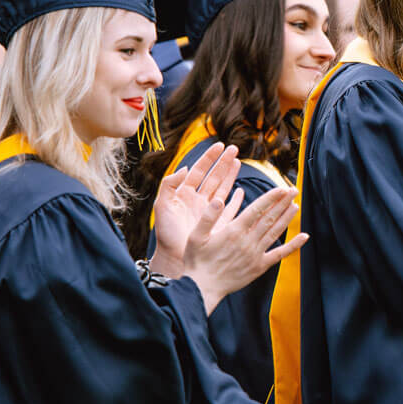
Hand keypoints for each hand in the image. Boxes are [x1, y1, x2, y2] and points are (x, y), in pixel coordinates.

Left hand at [150, 143, 240, 277]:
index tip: (219, 145)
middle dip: (223, 162)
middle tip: (234, 148)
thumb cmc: (166, 234)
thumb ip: (169, 185)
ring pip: (222, 188)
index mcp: (185, 194)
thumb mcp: (161, 206)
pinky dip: (236, 199)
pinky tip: (241, 191)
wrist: (174, 258)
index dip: (209, 158)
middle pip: (213, 176)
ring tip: (238, 161)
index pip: (199, 171)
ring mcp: (209, 211)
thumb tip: (184, 168)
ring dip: (230, 175)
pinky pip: (229, 208)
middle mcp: (198, 200)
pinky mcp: (217, 223)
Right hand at [182, 186, 305, 314]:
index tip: (281, 188)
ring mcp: (255, 254)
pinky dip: (293, 245)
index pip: (256, 209)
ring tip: (296, 205)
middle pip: (269, 218)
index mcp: (233, 231)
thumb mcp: (195, 236)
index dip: (271, 197)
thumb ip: (208, 216)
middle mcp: (248, 241)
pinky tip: (304, 237)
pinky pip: (279, 254)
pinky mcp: (259, 267)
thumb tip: (218, 199)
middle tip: (293, 190)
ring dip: (287, 218)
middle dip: (282, 203)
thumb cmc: (196, 261)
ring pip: (275, 232)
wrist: (202, 288)